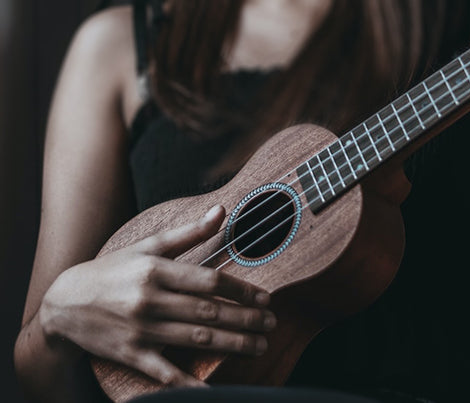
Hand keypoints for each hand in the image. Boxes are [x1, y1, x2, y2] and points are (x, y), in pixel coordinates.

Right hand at [39, 205, 275, 386]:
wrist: (63, 304)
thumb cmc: (111, 270)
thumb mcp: (146, 246)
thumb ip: (187, 233)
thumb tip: (221, 211)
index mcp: (156, 271)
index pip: (209, 281)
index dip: (242, 290)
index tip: (266, 298)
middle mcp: (150, 300)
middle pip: (209, 311)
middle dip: (246, 319)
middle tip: (272, 324)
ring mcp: (141, 330)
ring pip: (196, 338)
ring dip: (233, 344)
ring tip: (259, 346)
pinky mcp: (132, 354)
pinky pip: (164, 372)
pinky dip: (188, 383)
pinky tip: (212, 390)